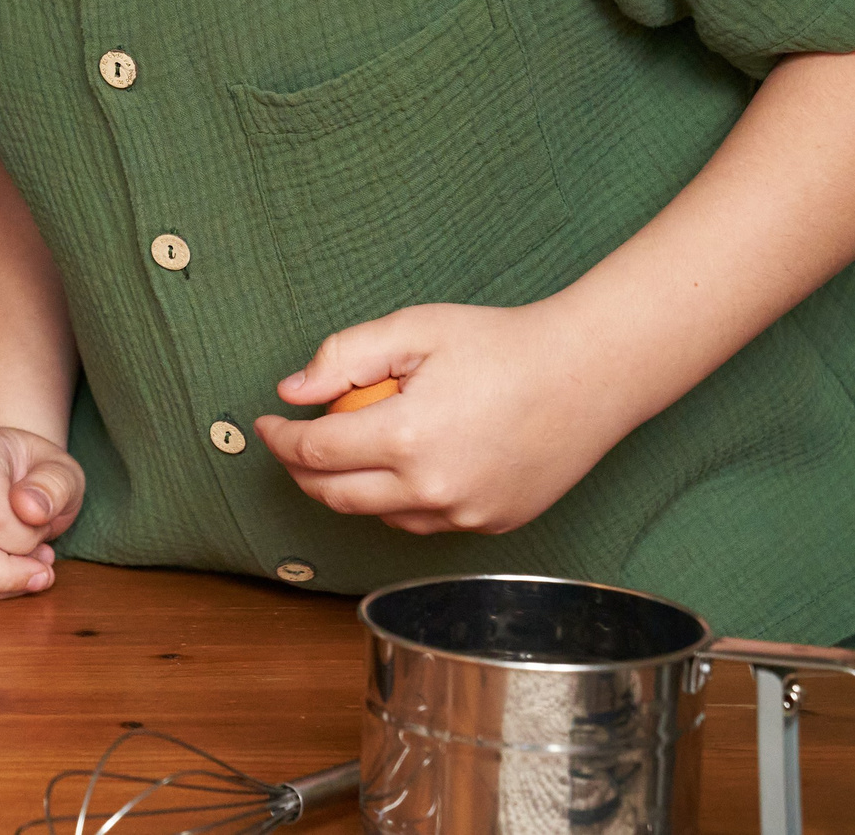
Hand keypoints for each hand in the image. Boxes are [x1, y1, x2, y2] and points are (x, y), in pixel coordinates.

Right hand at [0, 427, 85, 598]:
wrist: (5, 466)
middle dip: (5, 575)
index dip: (23, 540)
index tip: (44, 531)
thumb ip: (55, 486)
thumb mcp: (61, 470)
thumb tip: (30, 510)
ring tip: (25, 570)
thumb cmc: (33, 471)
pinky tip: (4, 574)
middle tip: (41, 571)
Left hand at [254, 299, 634, 534]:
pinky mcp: (492, 526)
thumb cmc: (502, 343)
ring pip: (378, 515)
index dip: (280, 439)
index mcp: (409, 438)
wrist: (589, 374)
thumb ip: (343, 357)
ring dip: (348, 488)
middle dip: (301, 471)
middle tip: (289, 443)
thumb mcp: (414, 329)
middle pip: (336, 496)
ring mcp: (466, 515)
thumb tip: (292, 391)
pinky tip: (399, 466)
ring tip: (343, 450)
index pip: (316, 452)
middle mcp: (435, 489)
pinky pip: (422, 522)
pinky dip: (397, 499)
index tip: (265, 424)